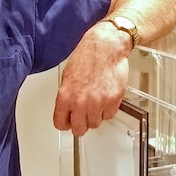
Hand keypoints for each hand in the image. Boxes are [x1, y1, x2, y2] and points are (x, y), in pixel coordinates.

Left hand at [52, 22, 130, 136]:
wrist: (106, 46)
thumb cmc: (88, 55)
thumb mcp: (68, 76)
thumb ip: (67, 96)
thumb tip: (68, 108)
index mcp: (65, 96)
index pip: (61, 124)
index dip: (65, 123)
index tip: (68, 122)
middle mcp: (81, 102)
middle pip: (79, 129)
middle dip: (81, 124)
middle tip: (83, 117)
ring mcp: (98, 103)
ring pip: (96, 123)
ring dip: (95, 116)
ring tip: (96, 102)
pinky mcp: (113, 101)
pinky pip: (109, 115)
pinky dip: (107, 110)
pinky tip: (105, 98)